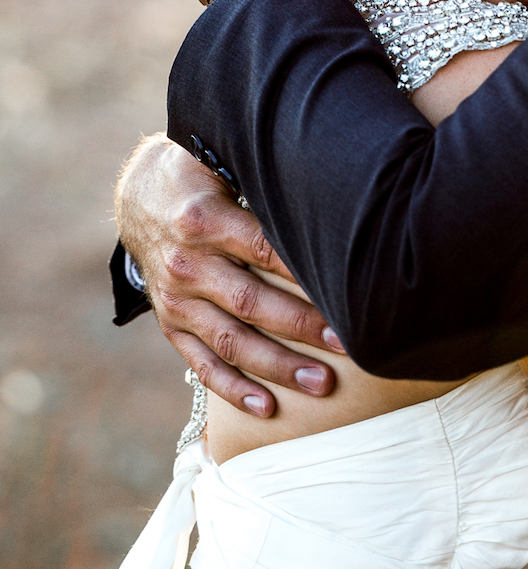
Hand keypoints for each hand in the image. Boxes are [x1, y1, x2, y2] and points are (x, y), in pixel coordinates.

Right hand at [115, 134, 345, 416]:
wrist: (139, 197)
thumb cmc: (201, 173)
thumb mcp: (224, 161)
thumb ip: (266, 176)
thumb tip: (328, 182)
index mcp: (204, 219)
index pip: (264, 249)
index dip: (305, 272)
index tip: (347, 290)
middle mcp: (187, 264)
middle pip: (251, 303)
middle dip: (301, 327)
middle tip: (347, 346)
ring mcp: (176, 300)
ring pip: (231, 341)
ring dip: (278, 366)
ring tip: (321, 384)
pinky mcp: (171, 324)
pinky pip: (202, 364)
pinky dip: (234, 388)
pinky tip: (267, 407)